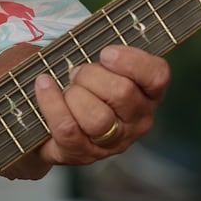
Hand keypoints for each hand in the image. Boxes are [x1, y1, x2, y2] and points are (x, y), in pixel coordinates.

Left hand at [3, 44, 168, 178]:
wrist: (54, 123)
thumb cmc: (84, 84)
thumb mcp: (102, 65)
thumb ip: (108, 54)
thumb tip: (102, 47)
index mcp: (148, 94)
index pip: (157, 76)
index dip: (132, 62)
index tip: (106, 53)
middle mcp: (137, 121)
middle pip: (122, 93)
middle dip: (91, 75)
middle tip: (78, 73)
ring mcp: (112, 142)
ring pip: (98, 118)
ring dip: (75, 94)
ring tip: (68, 89)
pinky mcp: (83, 154)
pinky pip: (67, 128)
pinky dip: (51, 102)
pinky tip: (44, 86)